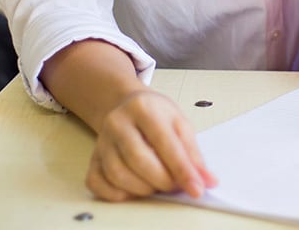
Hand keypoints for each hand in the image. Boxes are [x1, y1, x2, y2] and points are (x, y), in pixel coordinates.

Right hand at [86, 89, 217, 201]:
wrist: (128, 105)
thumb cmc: (155, 114)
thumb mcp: (179, 123)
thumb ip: (193, 153)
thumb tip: (206, 180)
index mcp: (143, 107)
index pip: (164, 142)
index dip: (182, 169)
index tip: (196, 188)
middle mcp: (118, 122)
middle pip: (139, 160)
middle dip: (162, 180)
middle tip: (176, 186)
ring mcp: (102, 140)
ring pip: (118, 174)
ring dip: (143, 189)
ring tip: (158, 184)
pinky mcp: (93, 158)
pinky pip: (98, 183)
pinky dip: (117, 194)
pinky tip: (133, 189)